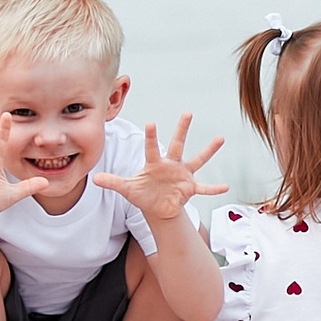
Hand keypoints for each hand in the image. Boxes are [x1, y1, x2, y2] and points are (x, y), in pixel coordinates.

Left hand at [89, 116, 227, 220]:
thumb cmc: (143, 194)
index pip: (151, 147)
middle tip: (187, 112)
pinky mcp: (190, 188)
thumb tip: (94, 178)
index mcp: (154, 163)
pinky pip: (204, 188)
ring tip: (220, 138)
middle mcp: (171, 164)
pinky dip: (214, 188)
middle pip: (177, 144)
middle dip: (181, 129)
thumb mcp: (127, 188)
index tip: (151, 123)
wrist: (157, 208)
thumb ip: (113, 182)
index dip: (151, 137)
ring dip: (208, 150)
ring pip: (197, 159)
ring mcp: (182, 175)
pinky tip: (226, 186)